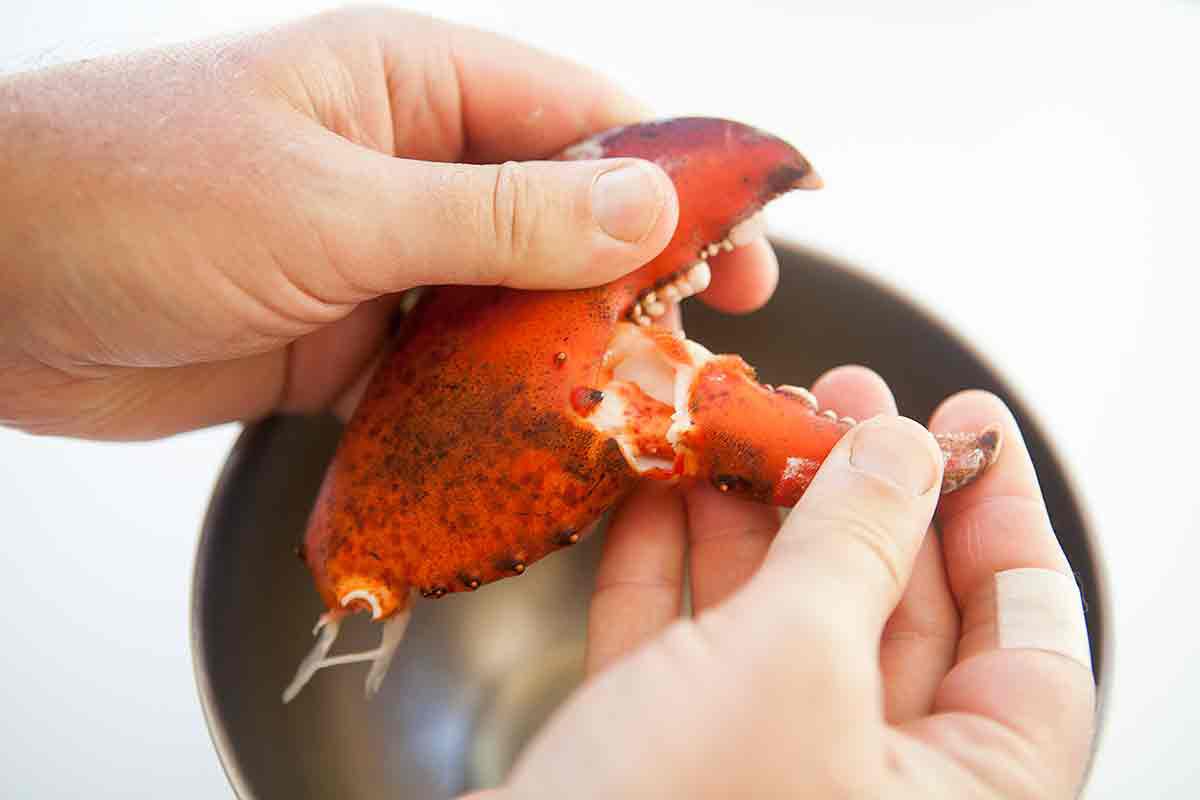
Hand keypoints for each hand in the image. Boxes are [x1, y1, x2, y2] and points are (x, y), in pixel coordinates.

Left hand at [0, 8, 778, 438]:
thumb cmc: (130, 194)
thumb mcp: (333, 202)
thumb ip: (494, 216)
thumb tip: (645, 213)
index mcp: (415, 88)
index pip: (586, 123)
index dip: (679, 181)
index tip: (746, 243)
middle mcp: (412, 166)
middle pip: (561, 219)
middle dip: (635, 279)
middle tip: (702, 341)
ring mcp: (382, 257)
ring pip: (510, 304)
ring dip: (564, 352)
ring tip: (634, 404)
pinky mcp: (348, 338)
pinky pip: (447, 371)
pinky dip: (490, 405)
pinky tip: (534, 441)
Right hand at [491, 375, 1095, 797]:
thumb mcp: (790, 663)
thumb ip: (855, 546)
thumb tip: (903, 449)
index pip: (1027, 647)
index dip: (1004, 522)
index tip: (971, 421)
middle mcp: (868, 797)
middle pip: (896, 617)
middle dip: (861, 496)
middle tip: (840, 398)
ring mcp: (764, 781)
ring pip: (781, 626)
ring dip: (754, 521)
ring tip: (739, 424)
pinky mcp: (669, 770)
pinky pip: (688, 654)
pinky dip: (671, 571)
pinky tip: (658, 495)